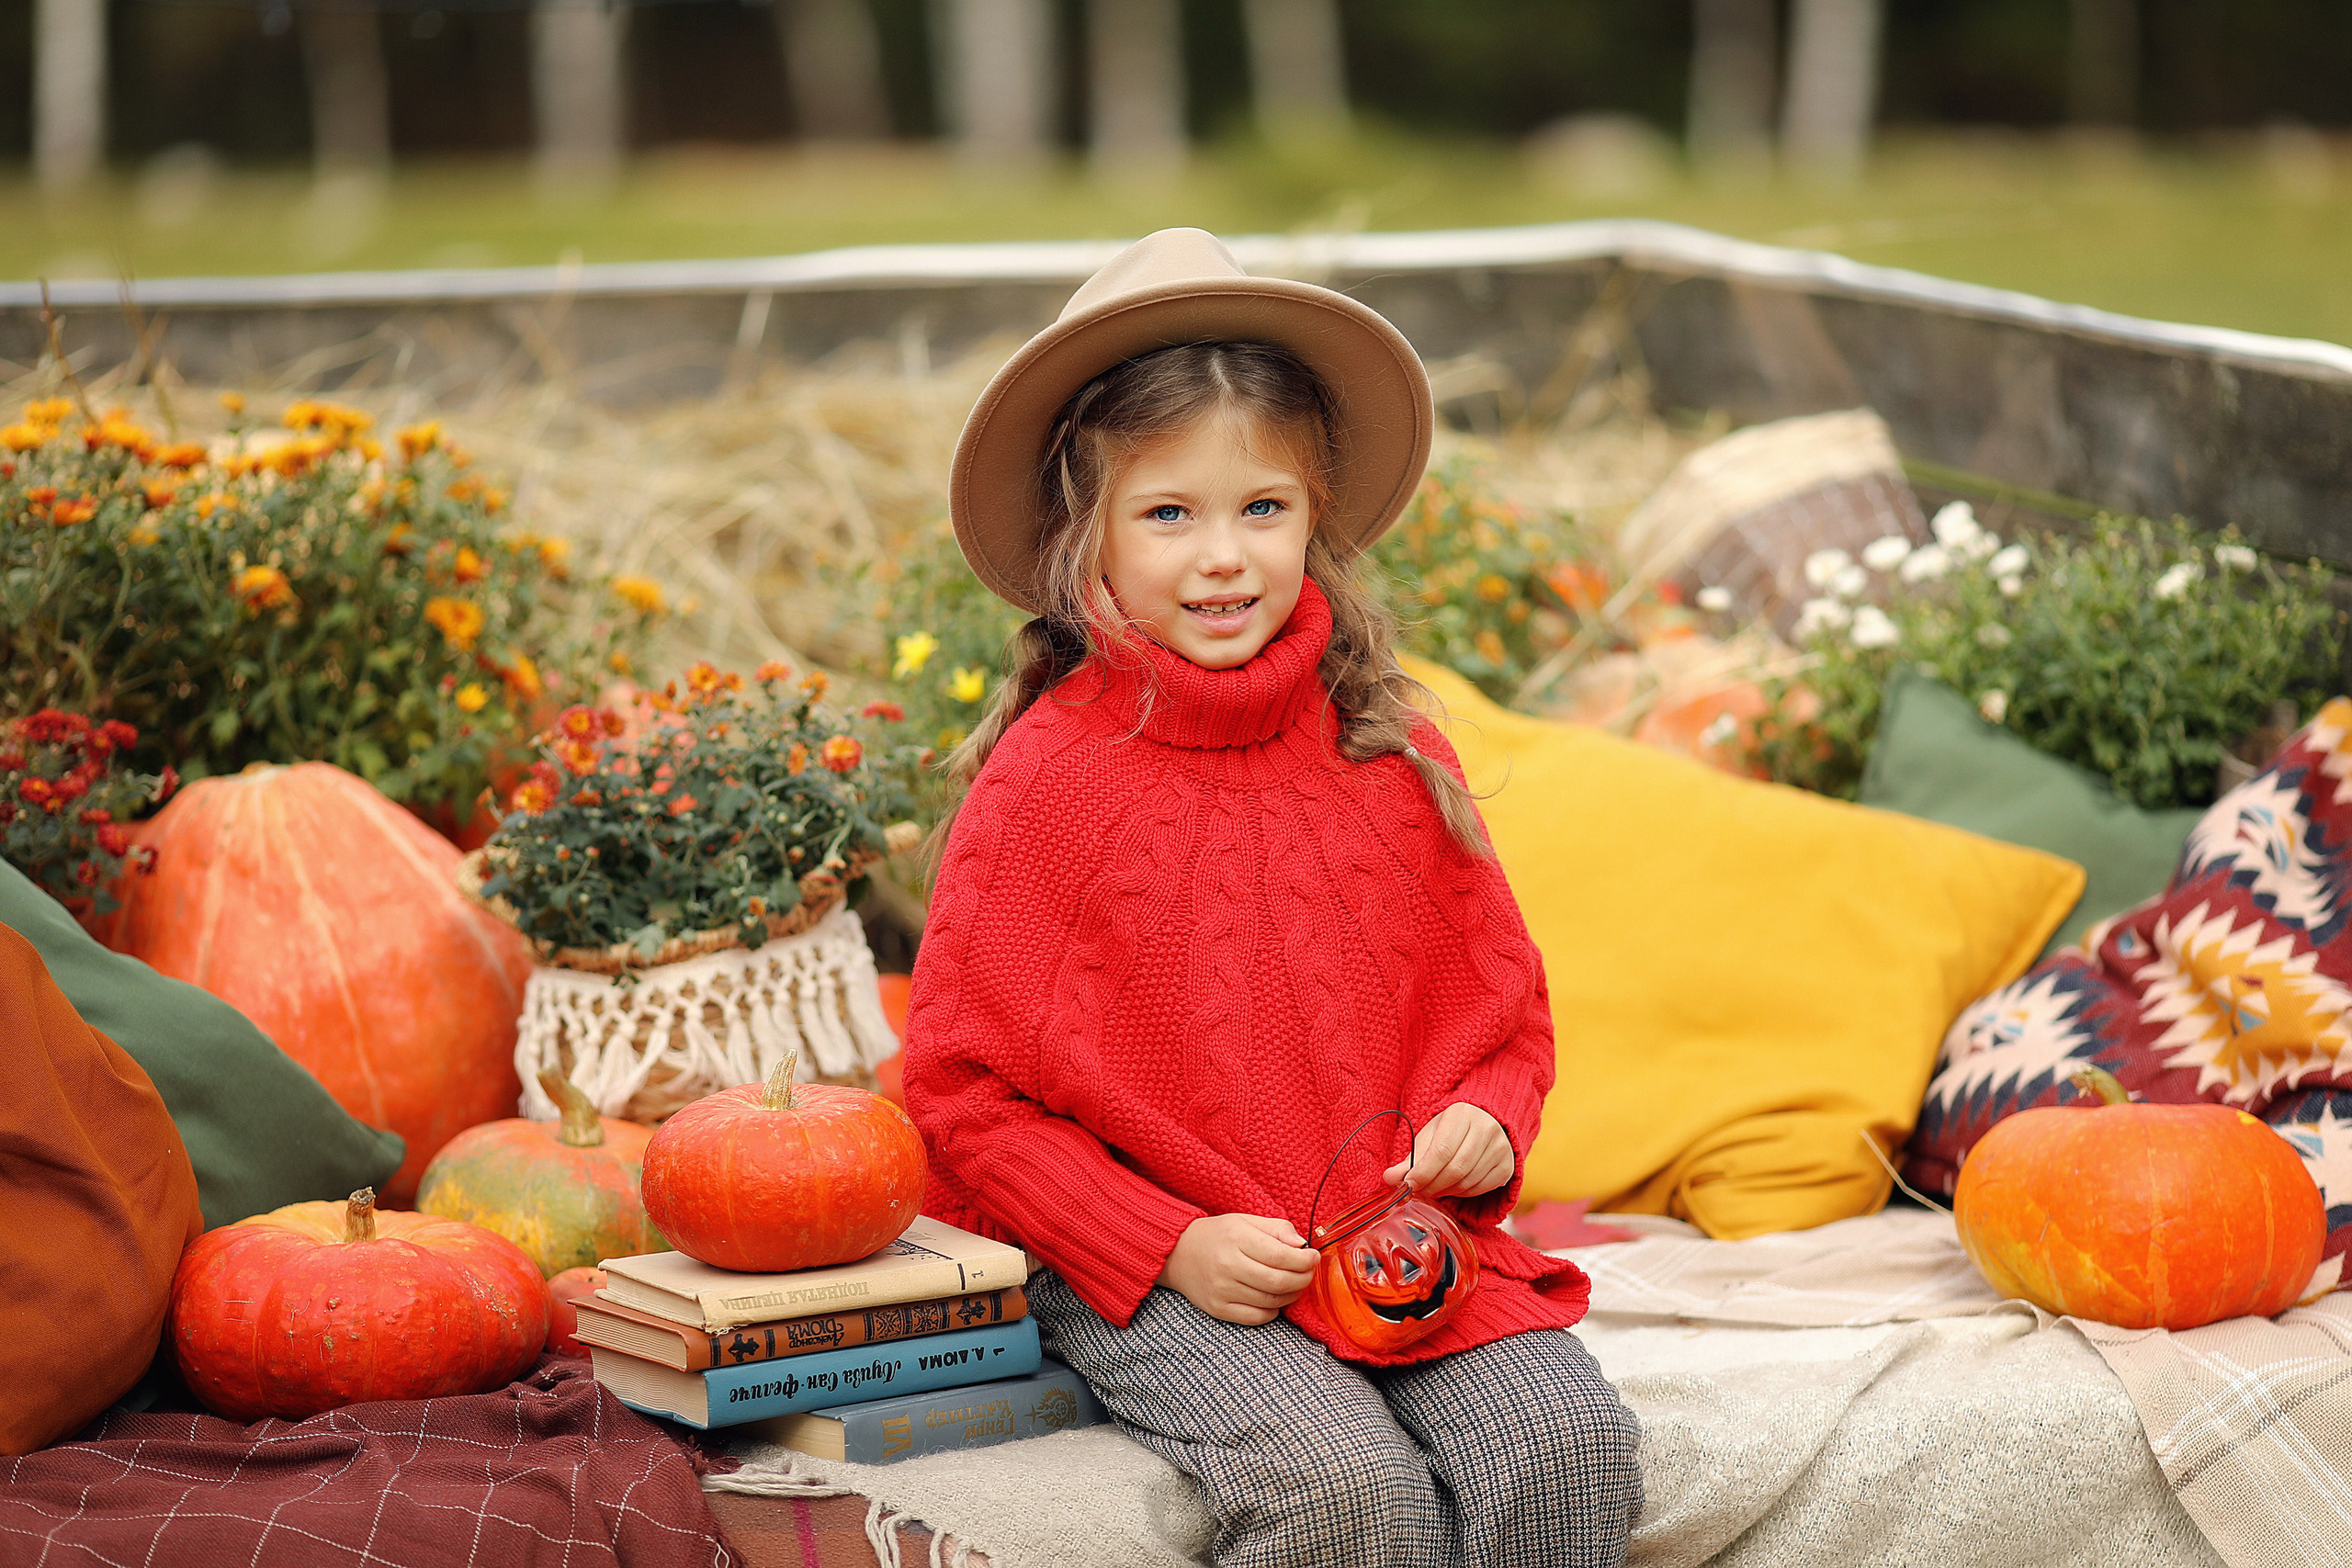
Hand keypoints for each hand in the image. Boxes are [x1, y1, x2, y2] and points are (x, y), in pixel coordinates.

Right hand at [1156, 1214, 1318, 1325]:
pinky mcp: (1218, 1309)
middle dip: (1302, 1279)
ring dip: (1291, 1295)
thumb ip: (1277, 1229)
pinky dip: (1273, 1311)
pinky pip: (1257, 1317)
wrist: (1178, 1253)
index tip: (1313, 1257)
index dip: (1304, 1260)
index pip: (1281, 1255)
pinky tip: (1275, 1298)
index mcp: (1237, 1238)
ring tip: (1294, 1285)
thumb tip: (1302, 1245)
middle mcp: (1227, 1265)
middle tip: (1308, 1273)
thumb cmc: (1219, 1235)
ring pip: (1271, 1301)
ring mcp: (1222, 1290)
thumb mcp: (1247, 1221)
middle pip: (1279, 1281)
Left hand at [1382, 1103, 1514, 1198]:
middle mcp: (1486, 1129)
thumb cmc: (1451, 1130)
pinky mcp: (1507, 1166)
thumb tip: (1389, 1179)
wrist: (1486, 1122)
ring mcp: (1500, 1149)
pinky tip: (1452, 1187)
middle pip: (1455, 1169)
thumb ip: (1409, 1158)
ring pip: (1467, 1182)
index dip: (1423, 1172)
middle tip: (1418, 1191)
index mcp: (1462, 1115)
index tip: (1408, 1184)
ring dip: (1445, 1191)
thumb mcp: (1429, 1136)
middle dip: (1432, 1185)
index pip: (1441, 1150)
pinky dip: (1462, 1193)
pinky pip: (1480, 1189)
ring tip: (1433, 1188)